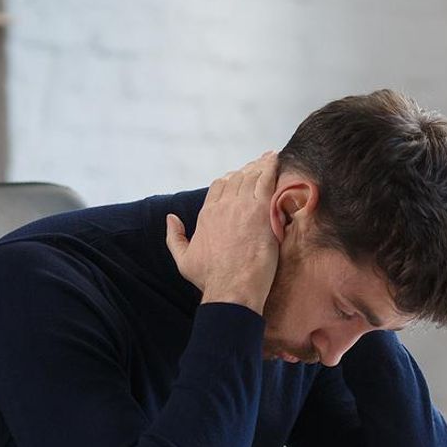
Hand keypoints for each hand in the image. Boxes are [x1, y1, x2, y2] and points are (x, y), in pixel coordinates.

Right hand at [166, 151, 279, 314]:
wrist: (231, 288)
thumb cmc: (209, 279)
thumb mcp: (183, 259)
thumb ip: (174, 236)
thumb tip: (170, 218)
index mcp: (206, 214)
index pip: (219, 186)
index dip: (231, 179)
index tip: (241, 176)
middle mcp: (222, 206)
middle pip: (236, 178)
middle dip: (248, 169)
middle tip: (260, 163)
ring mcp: (242, 206)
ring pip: (251, 176)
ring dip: (261, 165)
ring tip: (270, 158)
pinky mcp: (260, 210)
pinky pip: (266, 180)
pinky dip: (270, 166)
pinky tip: (275, 158)